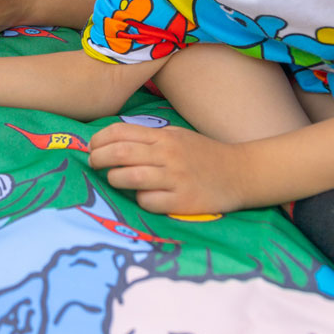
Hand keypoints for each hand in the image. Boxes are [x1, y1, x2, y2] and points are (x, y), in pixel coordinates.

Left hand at [88, 123, 249, 214]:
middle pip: (120, 153)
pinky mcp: (183, 202)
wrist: (241, 173)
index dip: (99, 139)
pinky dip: (140, 200)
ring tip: (113, 179)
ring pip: (130, 178)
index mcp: (164, 136)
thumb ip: (148, 138)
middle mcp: (168, 154)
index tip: (92, 147)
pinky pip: (149, 201)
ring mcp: (176, 178)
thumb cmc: (203, 154)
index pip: (120, 132)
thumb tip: (112, 142)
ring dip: (114, 179)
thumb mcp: (176, 136)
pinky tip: (144, 197)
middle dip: (98, 158)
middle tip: (93, 163)